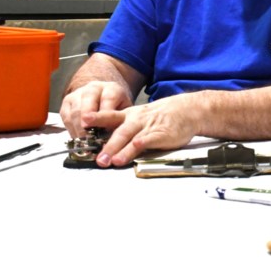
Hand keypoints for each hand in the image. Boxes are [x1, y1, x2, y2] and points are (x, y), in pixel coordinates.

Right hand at [59, 81, 133, 137]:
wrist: (104, 99)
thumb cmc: (117, 110)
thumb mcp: (124, 114)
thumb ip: (118, 122)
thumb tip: (111, 140)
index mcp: (112, 88)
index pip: (108, 99)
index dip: (104, 114)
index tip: (101, 126)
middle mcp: (94, 88)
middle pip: (88, 101)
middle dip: (87, 119)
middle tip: (88, 135)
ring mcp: (78, 93)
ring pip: (75, 109)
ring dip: (78, 127)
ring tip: (83, 141)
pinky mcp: (67, 101)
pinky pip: (66, 116)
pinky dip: (71, 128)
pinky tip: (77, 138)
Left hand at [81, 92, 204, 167]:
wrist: (188, 110)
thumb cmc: (164, 116)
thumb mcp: (142, 117)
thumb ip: (125, 129)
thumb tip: (107, 144)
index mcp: (130, 115)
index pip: (109, 116)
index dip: (96, 119)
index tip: (82, 123)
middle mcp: (136, 120)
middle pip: (117, 131)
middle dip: (104, 145)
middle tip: (95, 157)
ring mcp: (147, 127)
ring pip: (128, 137)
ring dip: (116, 149)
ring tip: (107, 161)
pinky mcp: (159, 134)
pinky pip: (144, 141)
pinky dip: (134, 148)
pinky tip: (126, 155)